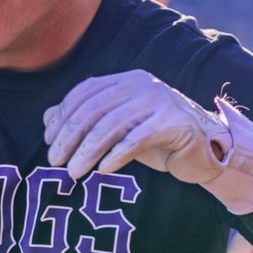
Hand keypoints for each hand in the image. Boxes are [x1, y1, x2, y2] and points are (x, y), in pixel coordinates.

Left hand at [43, 70, 252, 214]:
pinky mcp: (174, 123)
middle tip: (54, 161)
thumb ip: (87, 120)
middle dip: (70, 135)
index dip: (63, 115)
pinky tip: (103, 170)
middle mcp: (142, 84)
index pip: (85, 92)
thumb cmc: (157, 140)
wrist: (205, 152)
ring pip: (112, 124)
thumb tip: (47, 119)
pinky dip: (116, 155)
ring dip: (88, 150)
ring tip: (73, 172)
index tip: (48, 140)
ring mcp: (159, 101)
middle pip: (94, 108)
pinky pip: (137, 138)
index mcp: (126, 80)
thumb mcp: (118, 129)